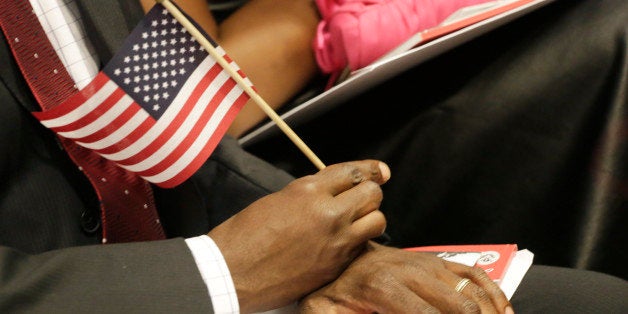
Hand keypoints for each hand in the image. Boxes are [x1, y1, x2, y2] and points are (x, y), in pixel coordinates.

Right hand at [208, 160, 390, 312]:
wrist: (231, 272)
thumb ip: (310, 192)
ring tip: (355, 222)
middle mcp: (328, 214)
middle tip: (359, 199)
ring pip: (377, 221)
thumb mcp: (277, 199)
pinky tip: (342, 243)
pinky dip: (358, 241)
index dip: (370, 169)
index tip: (380, 171)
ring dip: (369, 218)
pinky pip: (362, 247)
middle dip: (368, 193)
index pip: (353, 172)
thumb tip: (332, 189)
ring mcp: (336, 242)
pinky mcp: (335, 266)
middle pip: (372, 194)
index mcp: (308, 191)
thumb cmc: (245, 234)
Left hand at [300, 242, 513, 313]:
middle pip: (460, 308)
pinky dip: (494, 294)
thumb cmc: (331, 291)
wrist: (339, 257)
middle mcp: (412, 272)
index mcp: (384, 288)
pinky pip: (474, 276)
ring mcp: (428, 263)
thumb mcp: (324, 313)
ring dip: (493, 313)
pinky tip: (504, 312)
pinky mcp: (437, 261)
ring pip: (473, 292)